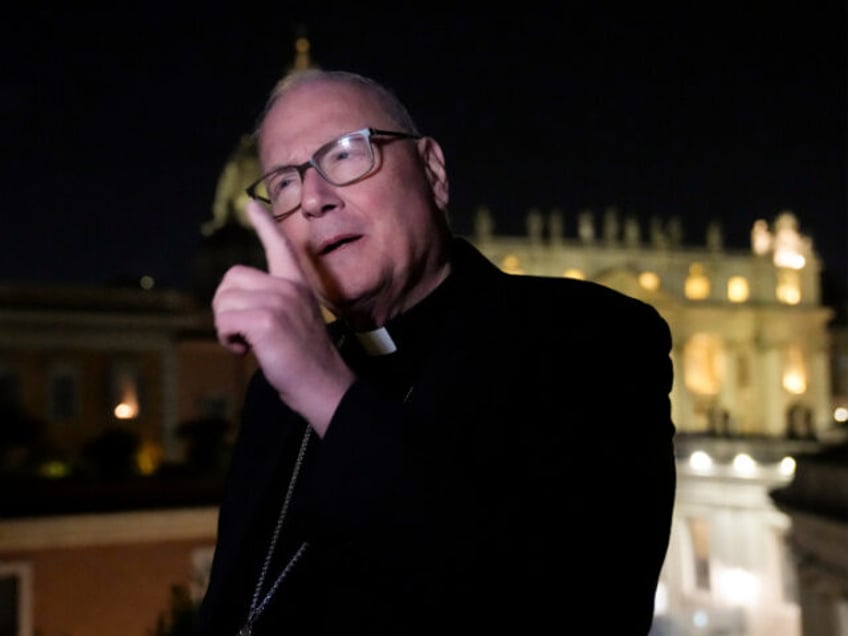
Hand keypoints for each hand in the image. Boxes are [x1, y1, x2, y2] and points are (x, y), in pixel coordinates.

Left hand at [212, 201, 354, 435]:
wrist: (325, 387)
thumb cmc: (306, 362)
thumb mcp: (294, 322)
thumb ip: (272, 304)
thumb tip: (235, 304)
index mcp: (297, 285)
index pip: (280, 246)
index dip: (264, 225)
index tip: (251, 205)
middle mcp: (288, 287)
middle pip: (232, 278)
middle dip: (226, 306)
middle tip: (242, 331)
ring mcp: (278, 302)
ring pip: (224, 300)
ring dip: (226, 326)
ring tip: (246, 343)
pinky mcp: (266, 321)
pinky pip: (225, 320)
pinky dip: (227, 338)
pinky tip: (245, 350)